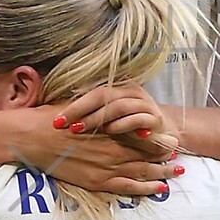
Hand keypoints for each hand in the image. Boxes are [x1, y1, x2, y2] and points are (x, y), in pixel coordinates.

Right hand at [15, 103, 180, 197]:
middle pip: (149, 155)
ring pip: (143, 172)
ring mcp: (107, 167)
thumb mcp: (83, 106)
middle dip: (167, 157)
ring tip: (177, 172)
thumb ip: (103, 110)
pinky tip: (159, 189)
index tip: (171, 140)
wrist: (34, 137)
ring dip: (163, 173)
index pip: (145, 136)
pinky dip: (146, 188)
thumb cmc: (56, 118)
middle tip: (181, 158)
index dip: (160, 139)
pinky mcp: (97, 182)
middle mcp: (115, 148)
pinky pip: (128, 187)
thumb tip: (115, 105)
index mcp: (113, 128)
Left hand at [53, 83, 179, 151]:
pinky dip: (122, 125)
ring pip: (118, 106)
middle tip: (64, 125)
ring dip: (98, 118)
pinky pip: (137, 118)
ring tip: (81, 128)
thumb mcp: (108, 116)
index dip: (73, 106)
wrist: (163, 133)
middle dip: (81, 111)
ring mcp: (143, 103)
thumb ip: (91, 113)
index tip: (56, 121)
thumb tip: (60, 117)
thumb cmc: (129, 125)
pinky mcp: (154, 118)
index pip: (91, 92)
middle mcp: (130, 91)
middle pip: (102, 95)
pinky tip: (109, 131)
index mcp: (117, 87)